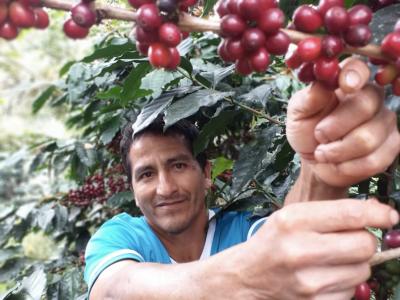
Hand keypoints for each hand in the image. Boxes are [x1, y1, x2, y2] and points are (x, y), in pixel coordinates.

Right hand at [239, 199, 397, 299]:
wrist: (248, 277)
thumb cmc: (274, 242)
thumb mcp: (293, 216)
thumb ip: (331, 212)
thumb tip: (378, 211)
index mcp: (293, 221)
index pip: (351, 214)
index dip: (378, 213)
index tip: (388, 215)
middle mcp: (301, 251)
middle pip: (365, 244)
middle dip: (364, 239)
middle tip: (350, 239)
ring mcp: (309, 282)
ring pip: (363, 269)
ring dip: (355, 263)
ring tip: (331, 259)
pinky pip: (353, 290)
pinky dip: (345, 282)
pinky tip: (325, 276)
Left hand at [286, 57, 399, 186]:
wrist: (315, 160)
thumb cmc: (306, 130)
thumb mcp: (298, 113)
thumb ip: (309, 98)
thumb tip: (322, 82)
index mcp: (347, 82)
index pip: (359, 68)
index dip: (354, 76)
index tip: (346, 87)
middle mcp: (372, 97)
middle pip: (365, 106)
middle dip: (333, 128)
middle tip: (318, 136)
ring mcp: (385, 121)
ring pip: (367, 139)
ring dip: (337, 152)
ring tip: (322, 152)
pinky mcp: (392, 146)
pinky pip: (374, 160)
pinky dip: (348, 167)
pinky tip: (338, 163)